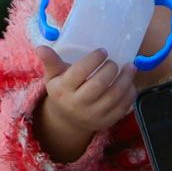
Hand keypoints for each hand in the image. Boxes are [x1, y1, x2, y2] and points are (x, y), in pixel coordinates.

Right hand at [34, 46, 136, 161]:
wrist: (67, 119)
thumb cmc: (62, 89)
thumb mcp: (53, 76)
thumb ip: (51, 61)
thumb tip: (40, 47)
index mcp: (63, 90)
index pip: (80, 72)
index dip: (94, 60)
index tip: (103, 51)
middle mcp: (77, 105)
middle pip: (99, 85)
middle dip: (110, 70)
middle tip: (114, 62)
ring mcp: (92, 116)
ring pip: (114, 96)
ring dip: (126, 80)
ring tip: (130, 67)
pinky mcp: (105, 122)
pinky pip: (122, 108)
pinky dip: (129, 94)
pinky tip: (130, 83)